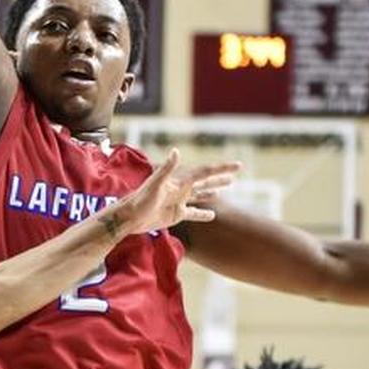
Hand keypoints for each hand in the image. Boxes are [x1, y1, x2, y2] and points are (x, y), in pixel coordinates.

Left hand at [120, 150, 240, 233]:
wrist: (130, 217)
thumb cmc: (140, 199)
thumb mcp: (155, 183)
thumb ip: (166, 168)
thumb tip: (176, 151)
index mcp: (180, 181)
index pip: (206, 172)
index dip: (222, 168)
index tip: (237, 166)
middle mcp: (182, 189)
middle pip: (206, 181)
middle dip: (221, 176)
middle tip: (236, 172)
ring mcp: (180, 201)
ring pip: (201, 194)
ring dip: (213, 190)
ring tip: (227, 186)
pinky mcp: (176, 214)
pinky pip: (194, 213)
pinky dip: (203, 214)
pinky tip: (213, 215)